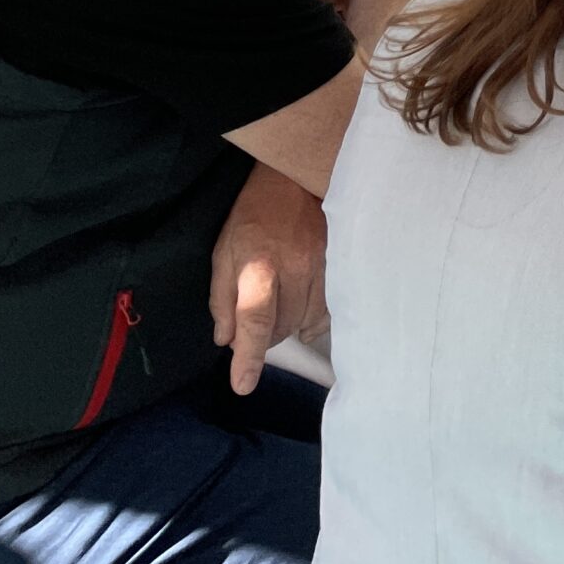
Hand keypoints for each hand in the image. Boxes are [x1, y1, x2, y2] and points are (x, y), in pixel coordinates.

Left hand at [210, 163, 327, 393]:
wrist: (298, 178)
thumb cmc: (255, 213)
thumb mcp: (224, 250)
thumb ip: (222, 296)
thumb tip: (226, 339)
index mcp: (259, 265)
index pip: (253, 320)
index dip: (248, 357)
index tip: (243, 385)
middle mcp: (295, 269)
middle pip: (281, 328)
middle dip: (263, 336)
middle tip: (254, 323)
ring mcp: (324, 267)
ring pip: (306, 322)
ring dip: (288, 327)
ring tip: (278, 310)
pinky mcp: (341, 267)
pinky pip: (328, 311)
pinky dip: (312, 319)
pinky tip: (302, 310)